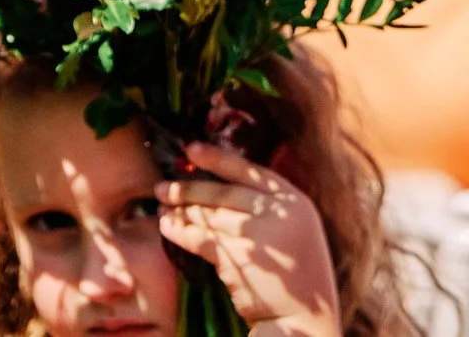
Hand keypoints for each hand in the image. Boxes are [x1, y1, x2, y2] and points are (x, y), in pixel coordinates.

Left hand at [158, 141, 342, 336]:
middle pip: (225, 193)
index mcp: (296, 201)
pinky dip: (181, 231)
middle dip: (190, 188)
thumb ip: (270, 209)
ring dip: (182, 209)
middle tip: (163, 186)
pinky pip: (203, 239)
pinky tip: (167, 227)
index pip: (251, 171)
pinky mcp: (241, 258)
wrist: (306, 320)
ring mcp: (261, 234)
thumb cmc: (297, 277)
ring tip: (161, 205)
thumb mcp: (296, 231)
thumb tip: (225, 189)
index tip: (192, 149)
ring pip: (211, 216)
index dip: (219, 158)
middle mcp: (280, 212)